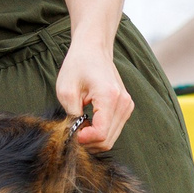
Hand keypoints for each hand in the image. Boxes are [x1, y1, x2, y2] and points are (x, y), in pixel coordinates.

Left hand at [56, 33, 133, 150]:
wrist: (94, 49)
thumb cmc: (78, 65)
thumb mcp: (66, 90)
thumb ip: (72, 116)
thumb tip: (76, 136)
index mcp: (110, 97)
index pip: (100, 134)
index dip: (84, 140)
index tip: (71, 133)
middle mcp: (123, 103)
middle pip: (107, 141)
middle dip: (88, 142)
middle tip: (72, 132)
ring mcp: (127, 106)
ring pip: (111, 138)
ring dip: (93, 139)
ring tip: (79, 126)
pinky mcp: (126, 108)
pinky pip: (113, 130)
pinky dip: (100, 132)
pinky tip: (88, 123)